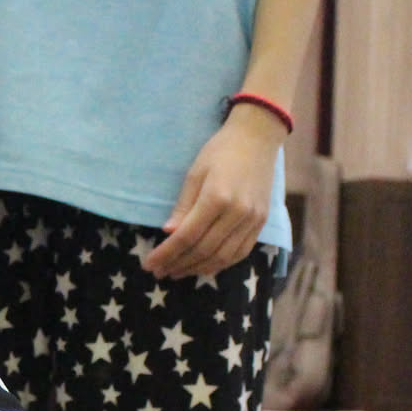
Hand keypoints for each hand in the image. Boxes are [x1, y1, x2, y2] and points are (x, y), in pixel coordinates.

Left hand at [139, 104, 276, 279]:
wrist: (257, 138)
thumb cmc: (221, 151)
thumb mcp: (195, 173)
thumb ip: (183, 206)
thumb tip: (168, 233)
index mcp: (217, 197)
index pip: (187, 236)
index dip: (166, 253)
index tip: (149, 264)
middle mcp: (237, 212)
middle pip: (203, 250)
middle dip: (178, 264)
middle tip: (160, 272)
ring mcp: (253, 220)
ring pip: (223, 257)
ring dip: (198, 269)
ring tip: (178, 272)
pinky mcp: (261, 223)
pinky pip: (240, 253)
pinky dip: (220, 264)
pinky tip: (204, 266)